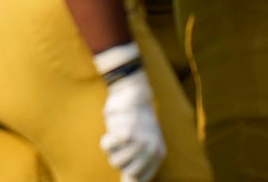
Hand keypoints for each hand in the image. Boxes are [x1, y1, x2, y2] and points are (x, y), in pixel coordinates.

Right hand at [98, 53, 164, 181]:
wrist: (134, 94)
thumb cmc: (134, 119)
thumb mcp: (143, 143)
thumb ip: (137, 163)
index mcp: (158, 154)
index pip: (141, 178)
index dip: (128, 177)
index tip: (125, 174)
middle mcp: (152, 150)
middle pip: (128, 171)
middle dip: (120, 160)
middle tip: (120, 146)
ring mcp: (141, 143)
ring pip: (115, 161)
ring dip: (112, 148)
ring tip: (117, 134)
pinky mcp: (127, 133)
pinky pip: (108, 145)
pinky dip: (108, 138)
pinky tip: (113, 128)